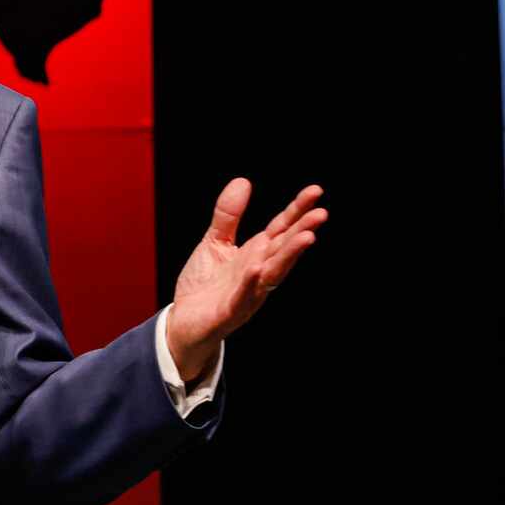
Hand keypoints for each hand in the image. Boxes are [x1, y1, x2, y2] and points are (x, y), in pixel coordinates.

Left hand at [164, 177, 325, 377]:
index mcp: (256, 254)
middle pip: (283, 249)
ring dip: (289, 256)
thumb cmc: (204, 285)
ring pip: (272, 273)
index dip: (297, 210)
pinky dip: (250, 284)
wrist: (183, 323)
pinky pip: (241, 297)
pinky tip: (257, 269)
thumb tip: (243, 181)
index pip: (281, 229)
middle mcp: (257, 272)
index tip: (315, 191)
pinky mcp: (228, 312)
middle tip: (321, 214)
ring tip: (307, 238)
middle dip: (302, 232)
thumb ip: (228, 215)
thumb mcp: (215, 242)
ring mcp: (246, 293)